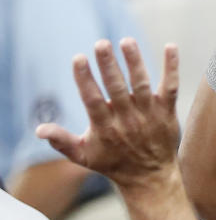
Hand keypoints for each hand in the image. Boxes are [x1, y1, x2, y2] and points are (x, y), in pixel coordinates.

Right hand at [35, 39, 179, 192]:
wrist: (150, 177)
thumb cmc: (113, 163)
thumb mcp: (84, 156)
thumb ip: (62, 142)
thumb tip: (39, 129)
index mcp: (105, 128)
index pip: (93, 100)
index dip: (85, 80)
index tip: (79, 58)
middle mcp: (128, 120)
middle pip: (117, 89)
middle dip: (109, 66)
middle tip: (102, 44)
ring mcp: (149, 115)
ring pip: (142, 85)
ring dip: (135, 62)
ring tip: (127, 42)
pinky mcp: (167, 112)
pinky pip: (170, 87)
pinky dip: (171, 68)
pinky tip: (170, 46)